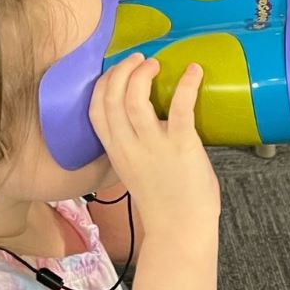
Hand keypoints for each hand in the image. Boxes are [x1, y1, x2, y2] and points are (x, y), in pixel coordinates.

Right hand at [88, 53, 220, 233]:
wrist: (180, 230)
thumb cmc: (162, 201)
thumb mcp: (133, 169)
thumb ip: (132, 144)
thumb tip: (146, 120)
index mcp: (116, 151)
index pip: (95, 109)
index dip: (104, 84)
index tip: (118, 72)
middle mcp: (128, 146)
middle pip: (111, 98)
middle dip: (122, 71)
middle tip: (139, 59)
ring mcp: (153, 147)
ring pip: (135, 100)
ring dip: (143, 74)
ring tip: (155, 64)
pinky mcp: (181, 147)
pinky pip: (179, 109)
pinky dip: (186, 85)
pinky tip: (193, 72)